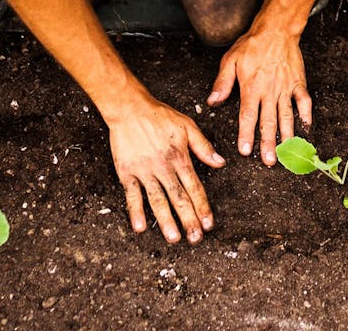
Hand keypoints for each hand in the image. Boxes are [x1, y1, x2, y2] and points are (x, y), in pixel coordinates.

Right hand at [106, 98, 224, 244]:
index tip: (208, 224)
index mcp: (180, 158)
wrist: (129, 109)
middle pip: (178, 198)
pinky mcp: (127, 172)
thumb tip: (220, 163)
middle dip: (188, 220)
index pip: (194, 187)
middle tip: (195, 238)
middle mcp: (163, 167)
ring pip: (157, 200)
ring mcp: (144, 171)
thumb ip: (203, 146)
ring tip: (174, 238)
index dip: (202, 207)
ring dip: (166, 220)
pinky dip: (136, 211)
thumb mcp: (187, 126)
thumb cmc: (158, 116)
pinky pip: (132, 195)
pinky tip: (140, 227)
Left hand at [207, 28, 312, 165]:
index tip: (246, 150)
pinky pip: (304, 101)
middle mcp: (269, 91)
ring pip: (286, 115)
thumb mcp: (230, 61)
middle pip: (268, 121)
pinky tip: (306, 127)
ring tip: (287, 151)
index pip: (247, 116)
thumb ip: (222, 83)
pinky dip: (306, 114)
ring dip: (286, 135)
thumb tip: (213, 101)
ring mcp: (285, 88)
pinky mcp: (298, 82)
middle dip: (268, 143)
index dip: (246, 134)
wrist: (276, 30)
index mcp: (251, 88)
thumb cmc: (252, 45)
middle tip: (269, 160)